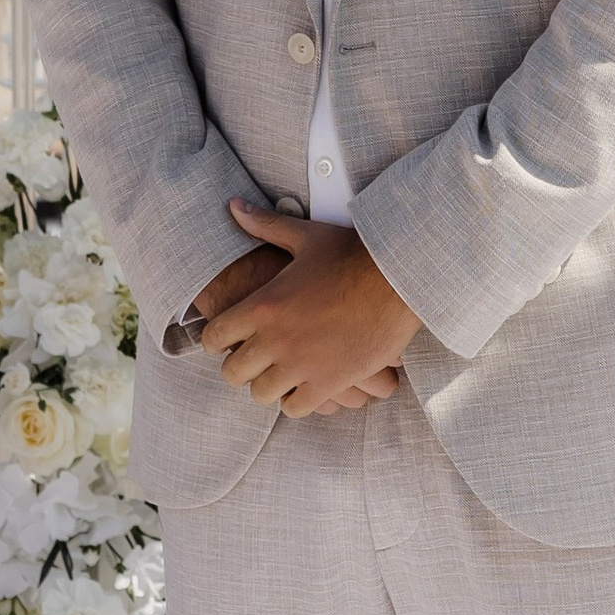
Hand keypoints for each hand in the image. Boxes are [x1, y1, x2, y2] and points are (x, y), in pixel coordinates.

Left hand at [199, 198, 420, 416]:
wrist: (399, 277)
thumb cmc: (353, 253)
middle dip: (240, 367)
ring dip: (268, 385)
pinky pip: (296, 408)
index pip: (215, 336)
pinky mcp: (329, 382)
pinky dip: (297, 400)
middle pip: (233, 372)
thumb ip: (264, 226)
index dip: (216, 340)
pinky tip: (305, 387)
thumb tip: (233, 206)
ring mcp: (302, 364)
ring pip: (262, 394)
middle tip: (252, 361)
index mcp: (263, 305)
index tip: (224, 341)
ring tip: (279, 376)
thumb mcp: (304, 236)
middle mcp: (276, 339)